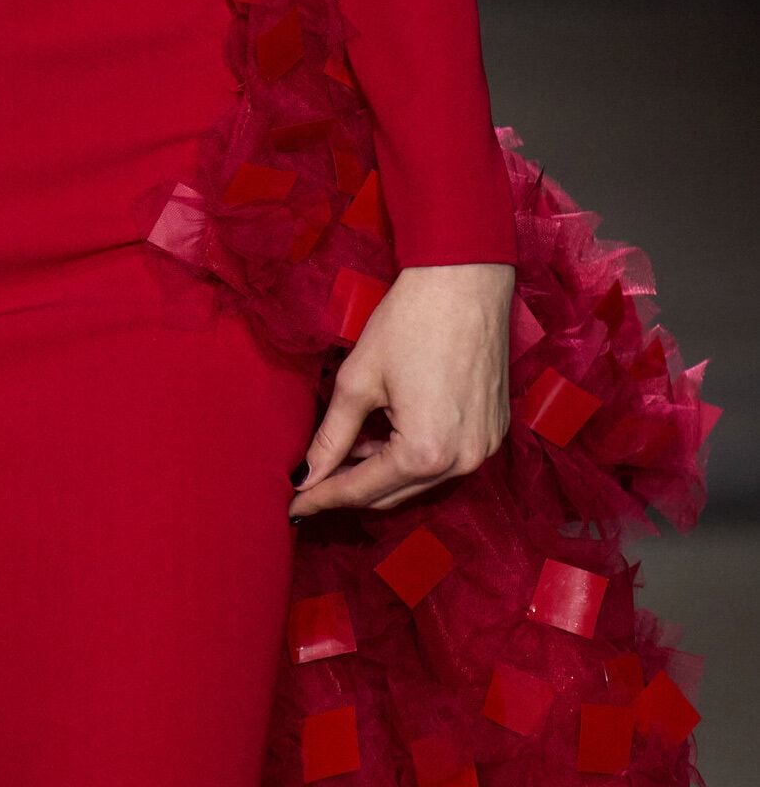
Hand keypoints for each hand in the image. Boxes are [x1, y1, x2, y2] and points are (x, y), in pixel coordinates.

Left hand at [290, 263, 513, 518]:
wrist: (466, 280)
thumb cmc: (410, 321)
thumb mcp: (358, 381)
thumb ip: (331, 436)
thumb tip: (305, 475)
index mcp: (425, 453)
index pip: (361, 491)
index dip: (321, 498)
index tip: (293, 506)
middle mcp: (462, 462)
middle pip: (392, 495)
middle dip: (349, 488)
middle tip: (312, 481)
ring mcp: (483, 449)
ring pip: (419, 482)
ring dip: (380, 472)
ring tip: (347, 447)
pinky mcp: (493, 433)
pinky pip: (443, 462)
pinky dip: (411, 457)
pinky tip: (385, 435)